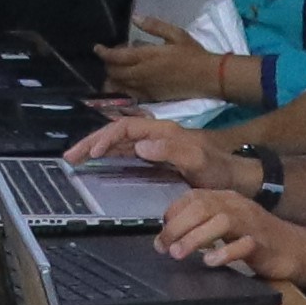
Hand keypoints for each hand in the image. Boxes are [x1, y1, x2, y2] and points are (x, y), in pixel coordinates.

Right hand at [70, 112, 228, 179]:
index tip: (93, 153)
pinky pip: (126, 152)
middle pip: (116, 131)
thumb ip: (172, 151)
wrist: (235, 176)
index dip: (107, 138)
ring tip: (75, 159)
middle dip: (92, 141)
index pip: (126, 127)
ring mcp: (155, 145)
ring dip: (96, 148)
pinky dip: (108, 155)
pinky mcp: (155, 157)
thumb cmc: (219, 169)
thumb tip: (140, 145)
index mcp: (163, 131)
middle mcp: (155, 134)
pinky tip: (98, 162)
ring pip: (118, 141)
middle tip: (70, 156)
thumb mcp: (199, 160)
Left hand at [96, 17, 230, 103]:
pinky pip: (129, 95)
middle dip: (107, 65)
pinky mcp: (151, 98)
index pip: (117, 56)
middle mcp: (142, 74)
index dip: (104, 52)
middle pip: (114, 72)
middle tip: (110, 57)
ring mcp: (145, 88)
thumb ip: (153, 26)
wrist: (208, 78)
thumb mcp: (175, 34)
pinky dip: (121, 89)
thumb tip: (135, 18)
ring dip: (112, 78)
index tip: (97, 48)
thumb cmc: (193, 53)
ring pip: (119, 85)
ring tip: (113, 71)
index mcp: (147, 57)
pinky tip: (123, 84)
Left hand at [160, 188, 305, 293]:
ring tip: (178, 254)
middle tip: (163, 247)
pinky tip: (210, 261)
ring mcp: (251, 224)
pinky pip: (243, 244)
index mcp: (227, 199)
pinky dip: (224, 252)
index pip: (193, 197)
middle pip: (202, 207)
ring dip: (195, 238)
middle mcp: (237, 206)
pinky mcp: (263, 244)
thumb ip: (202, 225)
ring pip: (220, 221)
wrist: (297, 249)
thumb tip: (168, 235)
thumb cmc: (256, 238)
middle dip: (178, 226)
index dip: (173, 213)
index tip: (160, 232)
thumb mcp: (227, 226)